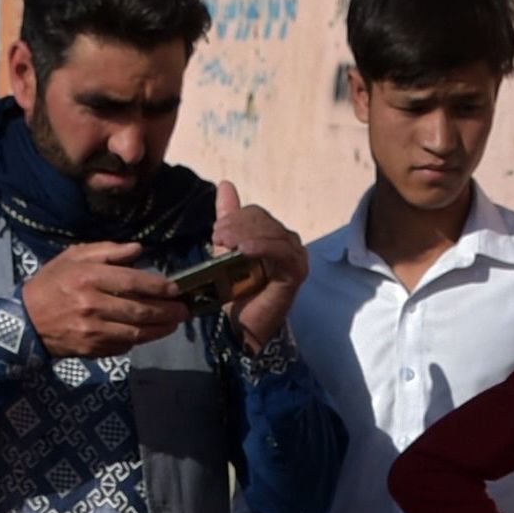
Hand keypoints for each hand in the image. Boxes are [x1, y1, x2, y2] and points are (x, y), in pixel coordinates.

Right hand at [20, 240, 185, 360]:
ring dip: (160, 329)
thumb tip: (138, 249)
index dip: (158, 287)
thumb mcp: (73, 257)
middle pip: (139, 310)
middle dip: (166, 311)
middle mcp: (92, 305)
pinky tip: (148, 333)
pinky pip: (123, 346)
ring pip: (136, 332)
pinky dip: (138, 340)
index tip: (175, 289)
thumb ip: (107, 251)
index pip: (132, 282)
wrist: (26, 321)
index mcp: (88, 277)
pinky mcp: (92, 349)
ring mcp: (92, 330)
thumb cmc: (52, 284)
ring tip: (173, 323)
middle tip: (183, 310)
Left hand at [212, 183, 304, 349]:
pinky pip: (279, 249)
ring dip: (244, 234)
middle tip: (217, 238)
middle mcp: (288, 244)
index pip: (256, 215)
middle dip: (237, 225)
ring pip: (270, 231)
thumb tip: (226, 184)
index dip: (235, 219)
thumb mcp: (227, 250)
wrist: (243, 328)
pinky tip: (243, 250)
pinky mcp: (297, 270)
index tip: (216, 233)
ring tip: (224, 243)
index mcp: (273, 237)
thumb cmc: (236, 294)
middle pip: (262, 220)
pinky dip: (261, 246)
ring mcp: (296, 256)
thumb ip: (229, 219)